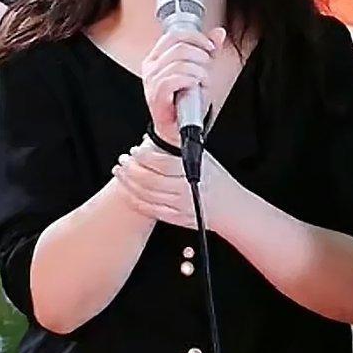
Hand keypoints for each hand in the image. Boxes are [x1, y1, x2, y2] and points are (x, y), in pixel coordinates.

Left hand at [110, 138, 235, 232]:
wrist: (232, 208)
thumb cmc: (218, 181)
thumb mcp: (205, 158)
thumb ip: (182, 148)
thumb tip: (162, 135)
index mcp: (193, 172)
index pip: (162, 163)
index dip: (144, 156)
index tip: (134, 151)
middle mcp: (186, 190)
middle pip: (150, 180)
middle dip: (131, 169)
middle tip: (122, 160)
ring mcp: (180, 206)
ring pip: (146, 195)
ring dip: (128, 184)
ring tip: (120, 173)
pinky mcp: (176, 218)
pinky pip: (150, 210)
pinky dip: (136, 201)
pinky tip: (129, 192)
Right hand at [142, 24, 225, 145]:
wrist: (178, 127)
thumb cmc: (185, 100)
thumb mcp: (199, 70)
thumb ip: (207, 50)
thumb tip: (219, 33)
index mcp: (157, 57)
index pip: (174, 36)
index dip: (195, 37)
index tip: (210, 46)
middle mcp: (151, 67)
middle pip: (178, 47)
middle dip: (200, 55)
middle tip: (207, 67)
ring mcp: (152, 81)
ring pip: (178, 63)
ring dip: (198, 71)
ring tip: (202, 81)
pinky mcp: (156, 95)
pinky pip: (173, 79)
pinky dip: (189, 80)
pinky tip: (195, 85)